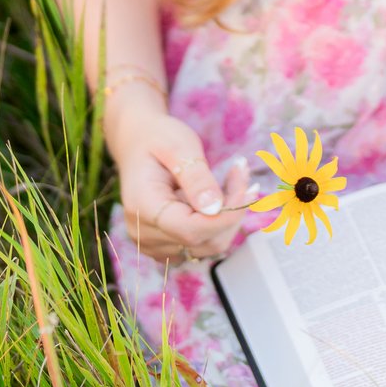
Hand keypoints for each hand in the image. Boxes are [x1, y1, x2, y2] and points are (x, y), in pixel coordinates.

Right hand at [113, 109, 258, 263]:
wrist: (138, 144)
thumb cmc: (157, 139)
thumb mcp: (179, 146)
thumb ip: (196, 178)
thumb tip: (215, 209)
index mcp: (142, 207)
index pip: (190, 230)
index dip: (225, 216)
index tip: (247, 187)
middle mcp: (143, 233)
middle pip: (205, 241)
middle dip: (232, 211)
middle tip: (241, 173)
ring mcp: (154, 245)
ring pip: (210, 246)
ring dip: (229, 216)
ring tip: (232, 180)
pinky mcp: (166, 247)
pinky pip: (204, 245)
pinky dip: (220, 224)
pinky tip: (221, 198)